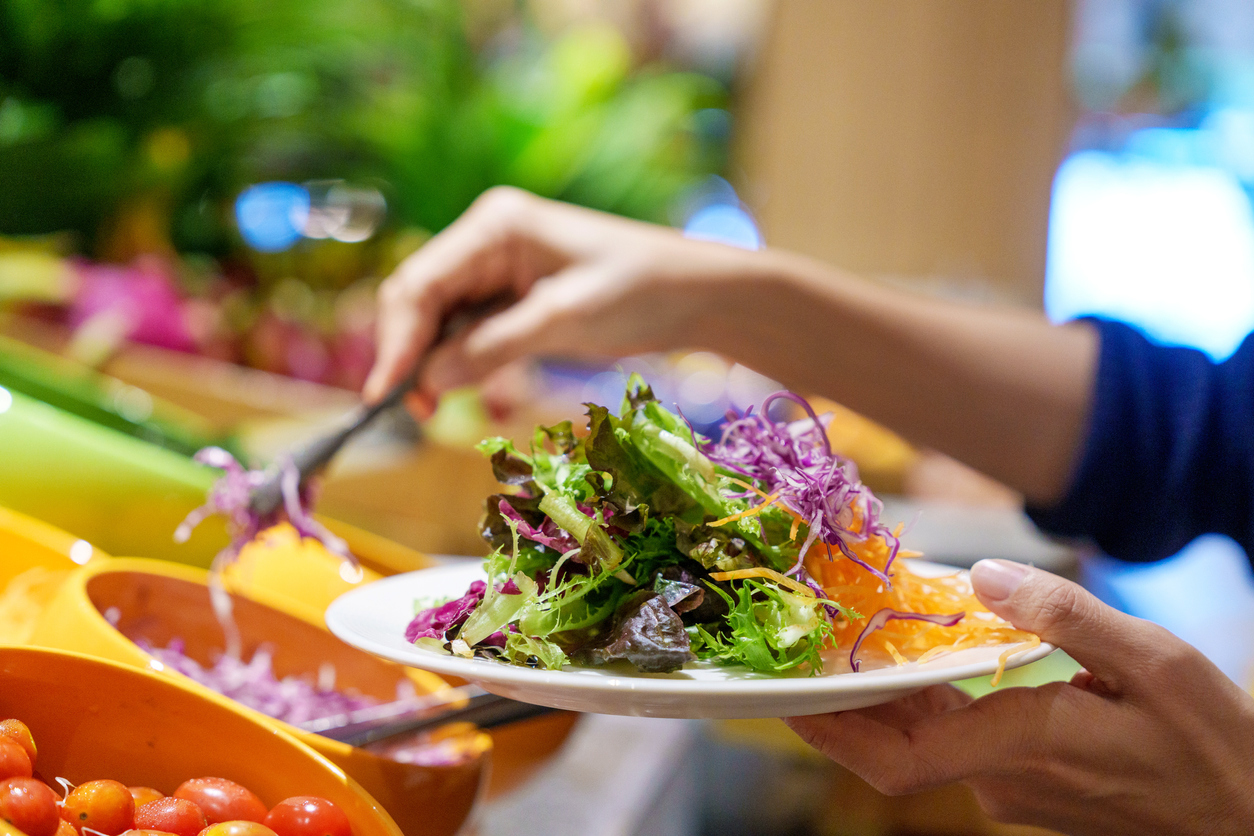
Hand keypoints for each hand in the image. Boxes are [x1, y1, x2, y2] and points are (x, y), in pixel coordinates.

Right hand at [362, 186, 768, 409]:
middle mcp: (487, 239)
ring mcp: (500, 267)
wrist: (698, 295)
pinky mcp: (515, 296)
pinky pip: (471, 330)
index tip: (384, 396)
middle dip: (409, 354)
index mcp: (495, 224)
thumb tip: (427, 380)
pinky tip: (468, 389)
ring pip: (442, 319)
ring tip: (435, 408)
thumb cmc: (641, 291)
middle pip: (421, 299)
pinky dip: (464, 361)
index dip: (395, 341)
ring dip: (434, 362)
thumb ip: (493, 346)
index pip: (420, 283)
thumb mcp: (565, 320)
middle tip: (415, 412)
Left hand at [786, 560, 1253, 835]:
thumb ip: (1065, 616)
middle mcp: (1002, 778)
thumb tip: (982, 576)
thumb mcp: (1154, 662)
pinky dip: (924, 701)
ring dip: (880, 696)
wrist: (1244, 816)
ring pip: (921, 742)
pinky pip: (954, 739)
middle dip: (840, 701)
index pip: (899, 757)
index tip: (785, 693)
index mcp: (1025, 748)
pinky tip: (917, 658)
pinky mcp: (1026, 782)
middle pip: (894, 747)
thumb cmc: (1211, 744)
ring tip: (844, 636)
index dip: (833, 729)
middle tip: (798, 644)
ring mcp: (1011, 787)